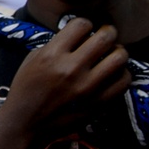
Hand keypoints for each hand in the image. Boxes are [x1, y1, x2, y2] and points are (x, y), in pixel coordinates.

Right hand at [2, 18, 130, 137]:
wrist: (25, 123)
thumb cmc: (25, 90)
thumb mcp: (32, 60)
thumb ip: (55, 45)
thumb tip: (79, 36)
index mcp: (51, 55)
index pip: (81, 24)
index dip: (84, 24)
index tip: (84, 30)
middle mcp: (71, 69)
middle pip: (105, 37)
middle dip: (107, 32)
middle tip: (104, 36)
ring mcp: (87, 87)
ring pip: (120, 57)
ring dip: (117, 52)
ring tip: (110, 55)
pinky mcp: (98, 103)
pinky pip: (123, 80)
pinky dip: (121, 73)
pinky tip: (111, 74)